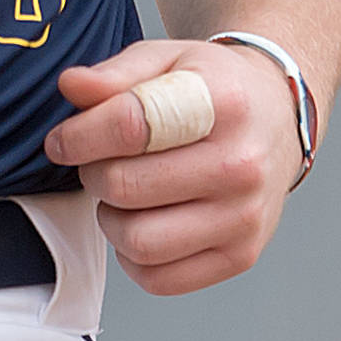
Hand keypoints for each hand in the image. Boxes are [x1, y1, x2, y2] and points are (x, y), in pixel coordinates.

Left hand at [44, 36, 303, 296]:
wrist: (276, 120)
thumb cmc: (214, 90)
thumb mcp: (168, 61)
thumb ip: (115, 74)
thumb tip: (70, 87)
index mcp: (223, 102)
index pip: (130, 125)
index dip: (79, 135)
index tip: (63, 141)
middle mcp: (242, 163)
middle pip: (124, 185)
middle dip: (93, 174)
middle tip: (102, 163)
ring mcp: (245, 216)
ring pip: (137, 240)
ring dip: (111, 219)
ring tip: (124, 195)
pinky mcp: (241, 255)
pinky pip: (158, 279)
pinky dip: (135, 257)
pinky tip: (146, 223)